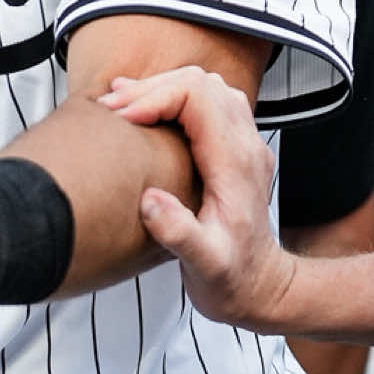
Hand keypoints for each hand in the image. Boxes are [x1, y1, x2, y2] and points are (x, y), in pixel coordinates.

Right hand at [99, 67, 295, 331]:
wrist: (262, 291)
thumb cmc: (232, 281)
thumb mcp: (205, 266)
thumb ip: (180, 234)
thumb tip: (150, 202)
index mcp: (235, 162)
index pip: (198, 96)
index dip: (155, 97)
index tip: (122, 119)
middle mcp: (245, 145)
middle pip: (199, 83)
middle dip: (150, 88)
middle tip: (111, 108)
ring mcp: (243, 144)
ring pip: (205, 87)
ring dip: (161, 89)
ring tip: (122, 105)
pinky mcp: (234, 149)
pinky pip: (207, 102)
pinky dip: (173, 98)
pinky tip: (145, 110)